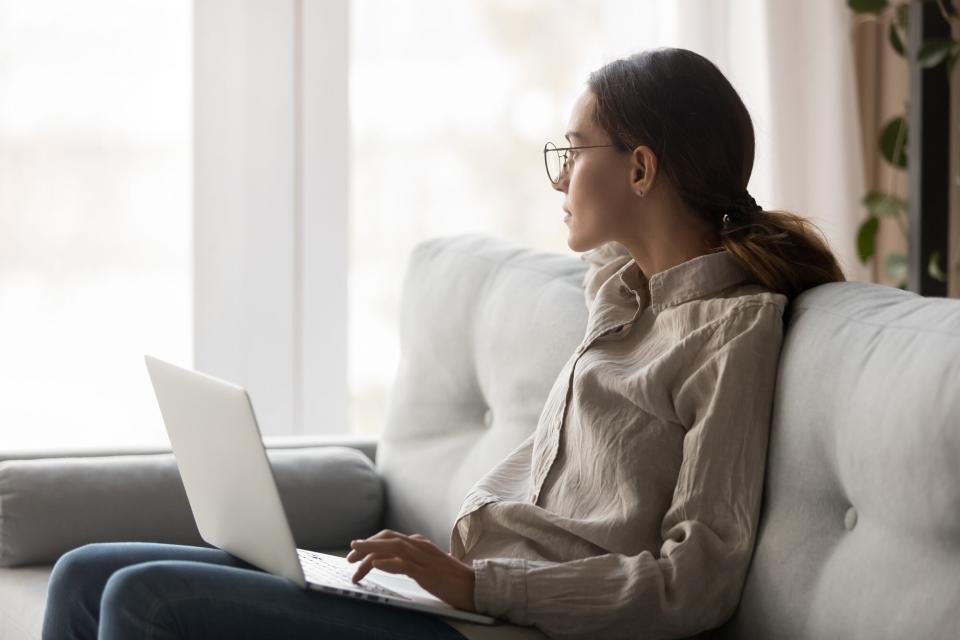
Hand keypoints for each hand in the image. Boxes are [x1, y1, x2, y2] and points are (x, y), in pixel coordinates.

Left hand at [346, 529, 475, 611]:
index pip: (389, 536)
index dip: (370, 542)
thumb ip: (409, 560)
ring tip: (355, 560)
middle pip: (387, 538)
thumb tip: (385, 562)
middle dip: (365, 545)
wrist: (474, 586)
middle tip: (349, 557)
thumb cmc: (450, 578)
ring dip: (370, 553)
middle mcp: (419, 546)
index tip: (355, 552)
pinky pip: (404, 564)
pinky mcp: (427, 572)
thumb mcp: (426, 565)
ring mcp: (423, 558)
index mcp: (419, 543)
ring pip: (392, 547)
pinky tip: (377, 564)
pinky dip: (388, 562)